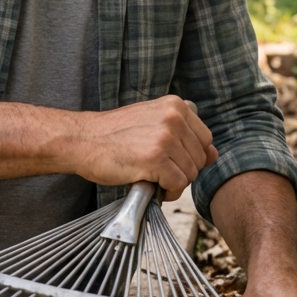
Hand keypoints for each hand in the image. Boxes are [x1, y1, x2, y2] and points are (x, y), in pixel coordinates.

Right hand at [72, 96, 217, 197]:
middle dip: (182, 171)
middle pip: (200, 158)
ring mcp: (166, 137)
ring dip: (173, 183)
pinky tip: (149, 185)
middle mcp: (174, 117)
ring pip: (190, 173)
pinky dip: (166, 192)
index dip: (190, 156)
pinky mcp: (156, 158)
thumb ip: (183, 133)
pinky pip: (177, 184)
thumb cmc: (114, 135)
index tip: (170, 160)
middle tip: (158, 172)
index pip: (205, 139)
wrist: (83, 140)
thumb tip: (214, 154)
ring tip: (152, 178)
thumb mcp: (152, 121)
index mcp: (176, 105)